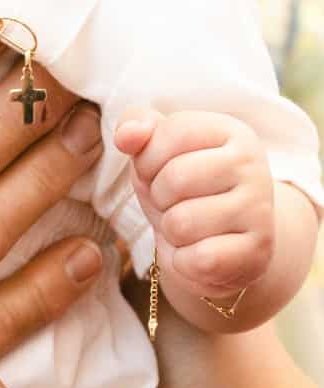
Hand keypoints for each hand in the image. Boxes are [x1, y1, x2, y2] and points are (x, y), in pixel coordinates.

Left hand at [115, 108, 274, 297]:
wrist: (218, 245)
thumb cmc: (180, 190)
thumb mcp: (153, 151)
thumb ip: (134, 126)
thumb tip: (126, 136)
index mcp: (229, 131)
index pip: (172, 133)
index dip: (149, 159)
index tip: (158, 171)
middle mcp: (253, 164)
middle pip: (176, 178)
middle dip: (159, 197)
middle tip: (174, 203)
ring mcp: (261, 208)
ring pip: (182, 223)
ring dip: (171, 231)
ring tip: (187, 227)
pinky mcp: (259, 251)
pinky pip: (200, 259)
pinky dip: (186, 261)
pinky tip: (199, 252)